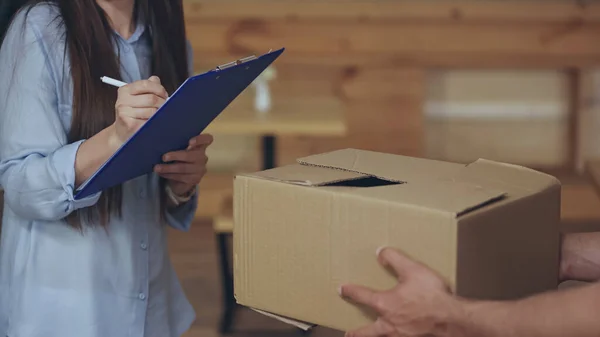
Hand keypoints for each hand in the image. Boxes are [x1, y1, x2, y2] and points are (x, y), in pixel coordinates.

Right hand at [112, 76, 167, 145]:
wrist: (122, 132)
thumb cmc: (132, 113)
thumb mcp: (137, 97)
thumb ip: (147, 87)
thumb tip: (156, 80)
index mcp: (125, 90)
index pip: (146, 84)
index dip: (159, 89)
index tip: (164, 95)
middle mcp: (122, 101)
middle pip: (151, 99)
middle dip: (162, 103)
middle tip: (165, 107)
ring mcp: (125, 113)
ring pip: (152, 111)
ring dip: (159, 114)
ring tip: (158, 116)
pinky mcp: (130, 125)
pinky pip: (150, 122)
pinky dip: (155, 123)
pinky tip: (153, 123)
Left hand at [154, 133, 213, 196]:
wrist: (181, 179)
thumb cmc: (178, 159)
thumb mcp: (178, 149)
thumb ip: (175, 143)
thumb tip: (157, 135)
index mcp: (200, 146)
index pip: (207, 139)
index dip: (200, 139)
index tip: (189, 142)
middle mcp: (203, 157)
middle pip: (192, 156)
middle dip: (176, 156)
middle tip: (163, 157)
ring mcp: (200, 169)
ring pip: (184, 168)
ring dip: (168, 168)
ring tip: (157, 168)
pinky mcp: (195, 180)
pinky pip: (181, 177)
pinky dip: (169, 175)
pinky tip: (161, 173)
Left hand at [339, 247, 465, 336]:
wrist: (452, 320)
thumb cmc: (433, 297)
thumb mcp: (412, 269)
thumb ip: (394, 259)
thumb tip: (380, 253)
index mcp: (385, 304)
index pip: (362, 295)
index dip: (350, 291)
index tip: (342, 289)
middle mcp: (389, 324)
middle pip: (366, 331)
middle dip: (356, 332)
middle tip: (348, 333)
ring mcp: (401, 335)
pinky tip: (399, 335)